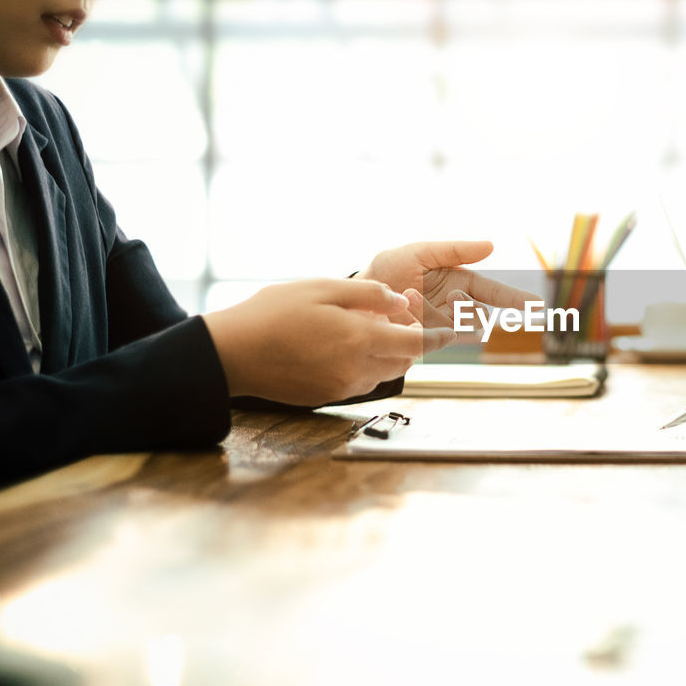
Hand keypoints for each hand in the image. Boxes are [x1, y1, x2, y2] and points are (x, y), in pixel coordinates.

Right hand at [203, 279, 453, 405]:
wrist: (231, 353)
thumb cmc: (272, 313)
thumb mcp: (323, 288)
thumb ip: (369, 294)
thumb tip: (402, 301)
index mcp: (360, 339)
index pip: (418, 342)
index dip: (440, 335)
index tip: (455, 328)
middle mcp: (357, 369)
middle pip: (405, 360)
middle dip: (415, 340)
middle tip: (407, 315)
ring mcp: (342, 387)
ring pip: (385, 371)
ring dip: (390, 351)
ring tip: (372, 325)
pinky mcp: (328, 397)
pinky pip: (362, 380)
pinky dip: (368, 363)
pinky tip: (350, 343)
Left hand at [360, 241, 532, 324]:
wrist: (356, 299)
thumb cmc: (386, 271)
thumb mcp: (419, 252)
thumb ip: (455, 251)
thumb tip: (491, 246)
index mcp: (458, 282)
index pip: (493, 291)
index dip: (515, 298)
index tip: (537, 306)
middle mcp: (454, 307)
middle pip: (478, 314)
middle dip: (459, 305)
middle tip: (428, 293)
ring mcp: (442, 327)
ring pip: (460, 329)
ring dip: (434, 313)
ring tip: (405, 298)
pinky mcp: (428, 344)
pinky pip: (440, 339)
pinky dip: (422, 326)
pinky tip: (403, 314)